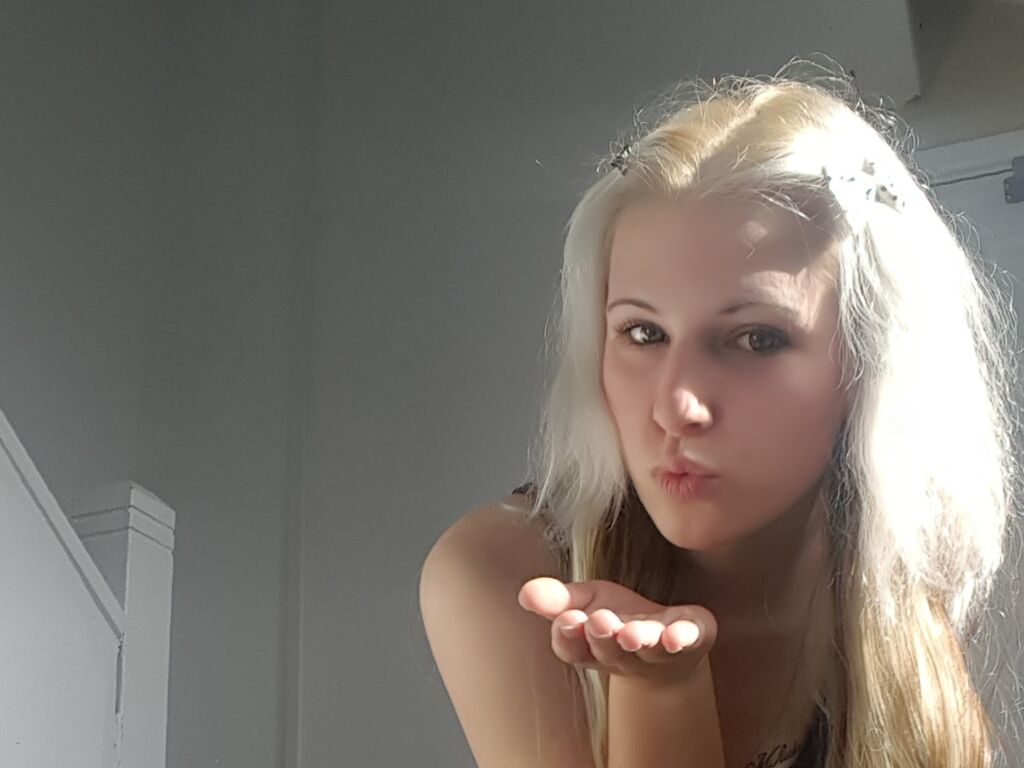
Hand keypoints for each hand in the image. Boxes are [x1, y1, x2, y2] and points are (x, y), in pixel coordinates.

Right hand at [518, 577, 717, 686]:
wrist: (669, 642)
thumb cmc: (619, 620)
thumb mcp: (585, 602)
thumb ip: (556, 600)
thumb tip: (524, 594)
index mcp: (592, 647)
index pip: (572, 648)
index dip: (569, 636)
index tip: (567, 620)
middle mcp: (624, 654)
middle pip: (609, 649)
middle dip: (603, 636)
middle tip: (598, 621)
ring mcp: (659, 650)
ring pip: (647, 648)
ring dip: (638, 640)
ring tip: (630, 633)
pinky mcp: (691, 638)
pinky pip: (687, 641)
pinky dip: (681, 638)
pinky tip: (675, 635)